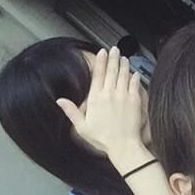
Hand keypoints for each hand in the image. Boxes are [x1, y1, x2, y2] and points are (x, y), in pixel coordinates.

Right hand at [57, 47, 146, 161]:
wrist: (123, 145)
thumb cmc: (102, 138)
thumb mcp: (82, 126)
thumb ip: (71, 111)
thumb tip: (60, 100)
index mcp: (96, 99)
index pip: (98, 75)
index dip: (100, 62)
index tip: (101, 52)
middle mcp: (109, 94)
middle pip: (112, 71)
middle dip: (113, 58)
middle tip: (114, 49)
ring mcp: (123, 96)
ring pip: (123, 75)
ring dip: (124, 64)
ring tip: (123, 57)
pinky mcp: (135, 101)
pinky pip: (135, 84)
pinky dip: (134, 77)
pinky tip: (134, 72)